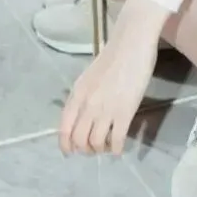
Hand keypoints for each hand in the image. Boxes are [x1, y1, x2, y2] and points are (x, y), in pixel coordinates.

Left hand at [58, 0, 161, 155]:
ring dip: (100, 150)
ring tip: (106, 147)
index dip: (66, 145)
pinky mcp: (125, 112)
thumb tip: (81, 117)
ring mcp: (106, 110)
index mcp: (77, 95)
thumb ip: (82, 97)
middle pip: (79, 140)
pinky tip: (118, 148)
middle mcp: (88, 105)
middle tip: (93, 149)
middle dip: (85, 150)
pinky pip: (116, 140)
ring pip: (96, 143)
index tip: (71, 152)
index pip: (64, 129)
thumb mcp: (88, 78)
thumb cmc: (112, 58)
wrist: (131, 44)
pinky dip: (115, 149)